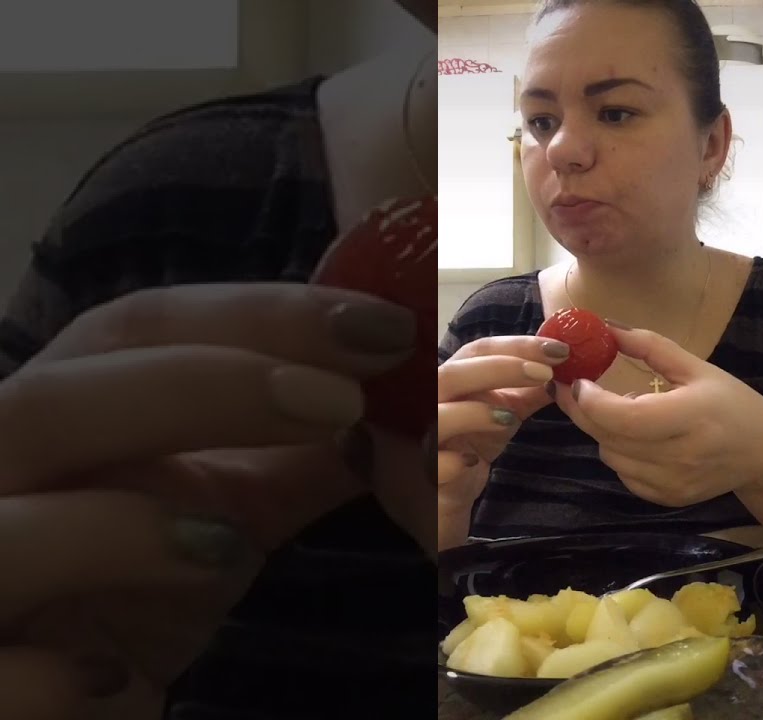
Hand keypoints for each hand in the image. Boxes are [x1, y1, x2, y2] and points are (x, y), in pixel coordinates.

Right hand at [0, 283, 410, 717]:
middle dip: (204, 387)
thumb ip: (305, 454)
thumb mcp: (230, 511)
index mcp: (67, 420)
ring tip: (229, 544)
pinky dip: (38, 679)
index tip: (382, 327)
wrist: (68, 703)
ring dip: (114, 530)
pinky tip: (108, 681)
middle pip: (56, 401)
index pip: (138, 330)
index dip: (259, 316)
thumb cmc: (139, 594)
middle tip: (343, 403)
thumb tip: (414, 405)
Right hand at [435, 336, 566, 508]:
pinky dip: (450, 462)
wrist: (451, 487)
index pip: (479, 350)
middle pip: (453, 373)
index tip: (560, 350)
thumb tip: (568, 368)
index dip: (518, 346)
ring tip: (510, 417)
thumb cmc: (475, 441)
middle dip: (500, 369)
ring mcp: (426, 435)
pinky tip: (472, 462)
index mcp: (454, 378)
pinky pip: (432, 463)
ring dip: (474, 413)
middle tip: (546, 373)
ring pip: (438, 416)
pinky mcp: (424, 472)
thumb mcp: (506, 411)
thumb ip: (531, 390)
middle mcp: (433, 400)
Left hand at [553, 324, 762, 506]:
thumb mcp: (696, 367)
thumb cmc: (731, 402)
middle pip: (609, 437)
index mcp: (691, 416)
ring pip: (611, 456)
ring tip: (622, 412)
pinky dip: (620, 453)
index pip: (624, 417)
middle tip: (574, 389)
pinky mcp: (668, 498)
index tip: (578, 379)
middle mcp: (681, 456)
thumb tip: (607, 328)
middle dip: (584, 412)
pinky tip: (637, 437)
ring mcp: (673, 482)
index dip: (591, 401)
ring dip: (604, 432)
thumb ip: (649, 346)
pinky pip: (623, 474)